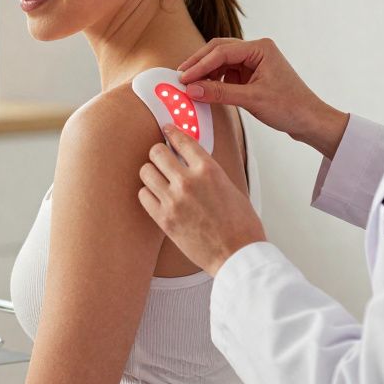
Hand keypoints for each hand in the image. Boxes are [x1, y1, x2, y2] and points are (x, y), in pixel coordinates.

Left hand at [138, 124, 265, 275]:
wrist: (237, 254)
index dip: (171, 132)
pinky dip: (147, 193)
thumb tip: (194, 161)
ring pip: (145, 171)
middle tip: (161, 157)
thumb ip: (209, 172)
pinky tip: (156, 196)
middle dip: (158, 152)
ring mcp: (174, 200)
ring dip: (151, 172)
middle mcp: (189, 181)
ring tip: (158, 178)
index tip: (166, 129)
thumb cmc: (241, 225)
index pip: (182, 139)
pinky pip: (143, 195)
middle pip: (156, 152)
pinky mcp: (164, 219)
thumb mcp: (230, 187)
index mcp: (209, 170)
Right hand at [177, 37, 348, 158]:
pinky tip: (205, 90)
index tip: (183, 78)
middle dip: (199, 64)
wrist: (309, 120)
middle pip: (218, 50)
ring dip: (205, 73)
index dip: (200, 65)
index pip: (221, 51)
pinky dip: (214, 80)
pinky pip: (226, 73)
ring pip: (221, 61)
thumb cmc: (290, 107)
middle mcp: (256, 50)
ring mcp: (254, 62)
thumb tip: (193, 89)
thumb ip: (220, 93)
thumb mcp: (252, 100)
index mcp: (260, 48)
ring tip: (190, 86)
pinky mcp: (252, 74)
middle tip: (180, 77)